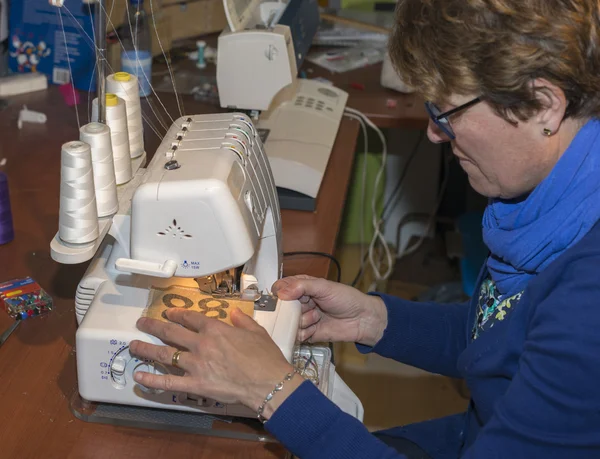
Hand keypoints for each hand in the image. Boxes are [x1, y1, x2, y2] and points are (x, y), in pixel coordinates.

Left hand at [129, 308, 303, 418]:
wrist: (268, 382)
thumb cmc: (266, 357)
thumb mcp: (257, 332)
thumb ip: (242, 321)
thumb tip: (234, 313)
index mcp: (216, 329)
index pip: (190, 318)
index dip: (176, 314)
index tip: (167, 313)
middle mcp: (201, 344)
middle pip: (171, 332)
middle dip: (153, 326)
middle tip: (142, 323)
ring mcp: (196, 364)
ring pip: (164, 354)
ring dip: (145, 349)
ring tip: (133, 345)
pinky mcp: (195, 384)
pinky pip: (168, 382)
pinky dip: (151, 380)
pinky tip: (139, 376)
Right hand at [272, 275, 387, 346]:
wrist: (362, 319)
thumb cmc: (345, 298)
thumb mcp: (324, 287)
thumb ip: (301, 287)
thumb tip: (280, 292)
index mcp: (302, 287)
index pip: (281, 288)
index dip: (279, 293)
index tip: (283, 297)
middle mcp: (300, 303)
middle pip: (282, 308)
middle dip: (292, 310)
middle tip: (307, 307)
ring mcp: (303, 319)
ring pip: (289, 322)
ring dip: (302, 320)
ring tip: (317, 317)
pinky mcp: (308, 334)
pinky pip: (296, 335)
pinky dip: (304, 333)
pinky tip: (315, 328)